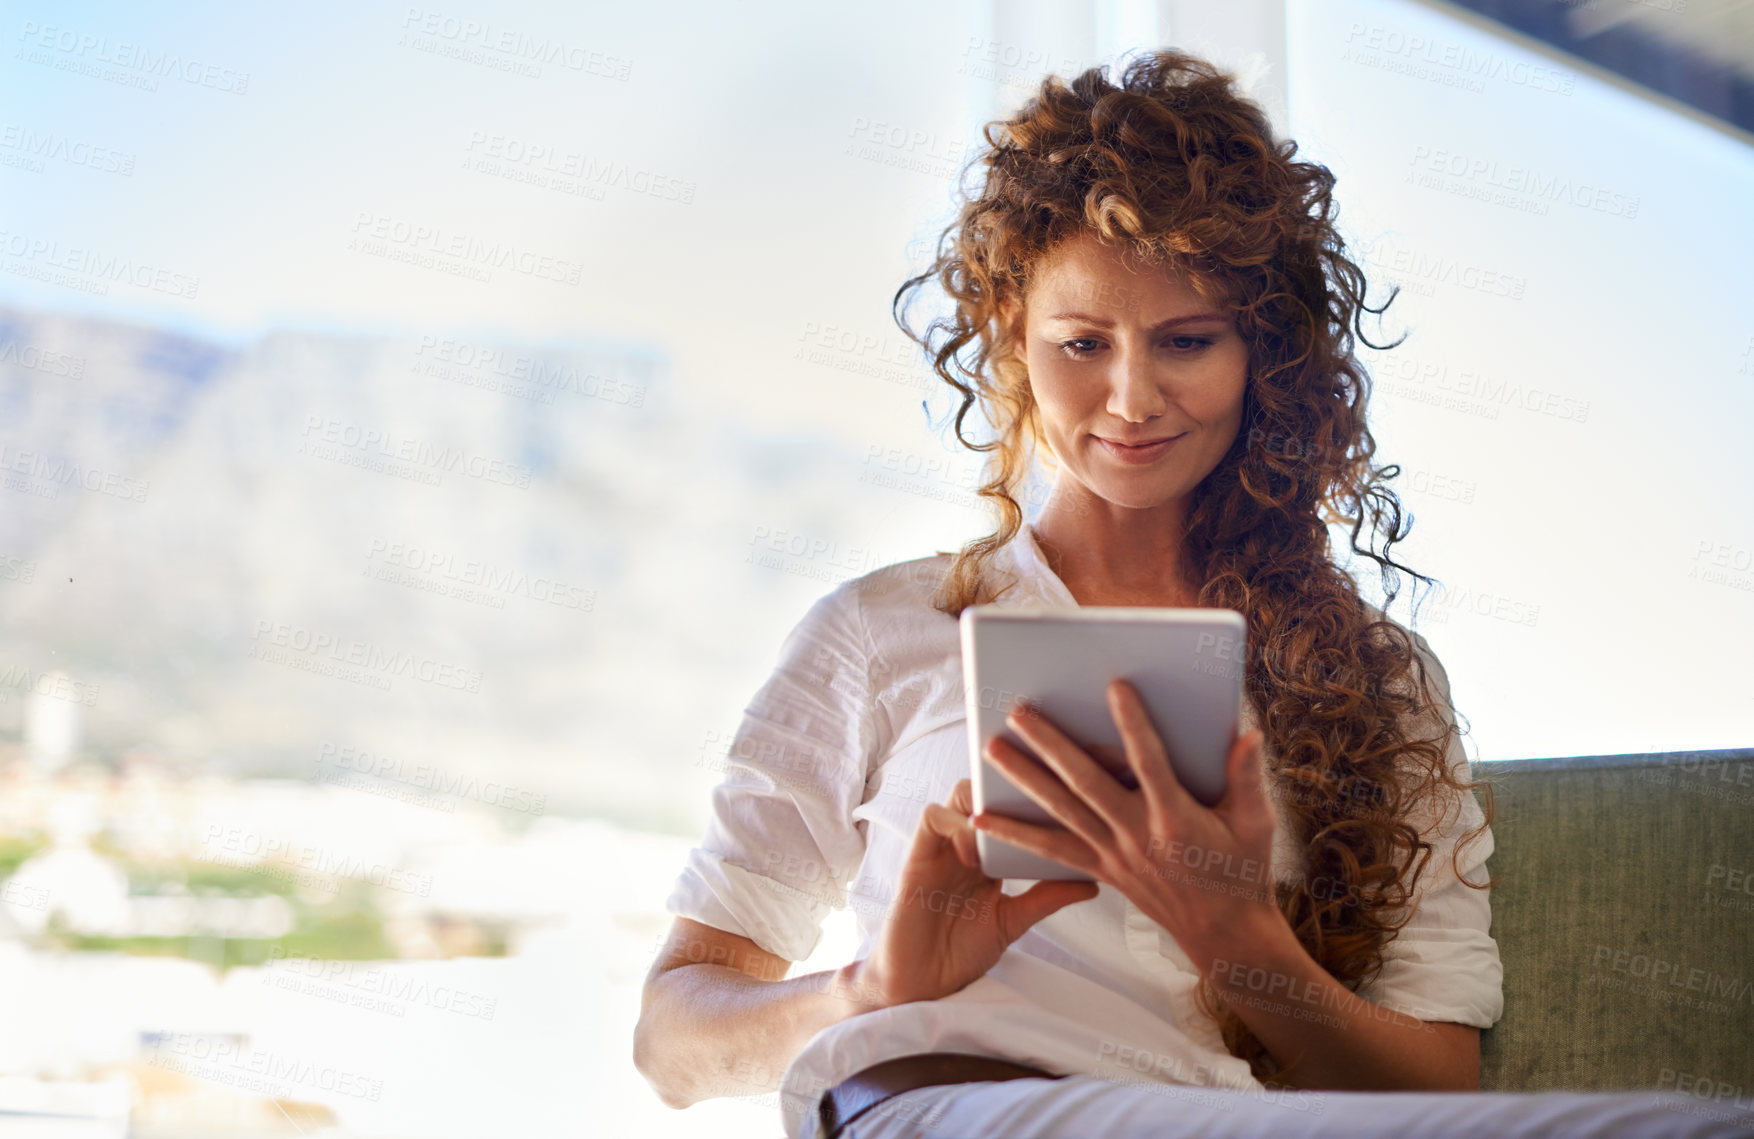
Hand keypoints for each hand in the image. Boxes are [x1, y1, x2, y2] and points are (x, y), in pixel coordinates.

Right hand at [846, 778, 1098, 1011]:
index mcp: (989, 856)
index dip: (1030, 796)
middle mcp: (965, 845)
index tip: (1061, 794)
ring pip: (959, 794)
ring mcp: (941, 848)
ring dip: (983, 804)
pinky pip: (932, 819)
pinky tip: (973, 855)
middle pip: (985, 789)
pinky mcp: (917, 858)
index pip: (1008, 808)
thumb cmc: (961, 951)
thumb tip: (1094, 883)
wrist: (923, 985)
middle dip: (1008, 788)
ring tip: (1002, 836)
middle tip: (1035, 805)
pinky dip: (956, 826)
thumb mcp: (1013, 921)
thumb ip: (1046, 898)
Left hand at [971, 680, 1278, 970]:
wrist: (1224, 933)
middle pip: (1085, 782)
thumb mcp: (1256, 824)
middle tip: (1019, 712)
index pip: (1150, 762)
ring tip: (992, 749)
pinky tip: (981, 818)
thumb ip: (1247, 777)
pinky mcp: (1101, 869)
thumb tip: (1246, 735)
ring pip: (1060, 811)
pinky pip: (1050, 852)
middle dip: (1051, 744)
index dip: (1133, 724)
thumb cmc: (1243, 870)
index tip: (1115, 687)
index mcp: (1176, 817)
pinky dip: (1014, 835)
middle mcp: (1137, 834)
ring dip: (1024, 778)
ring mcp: (1114, 854)